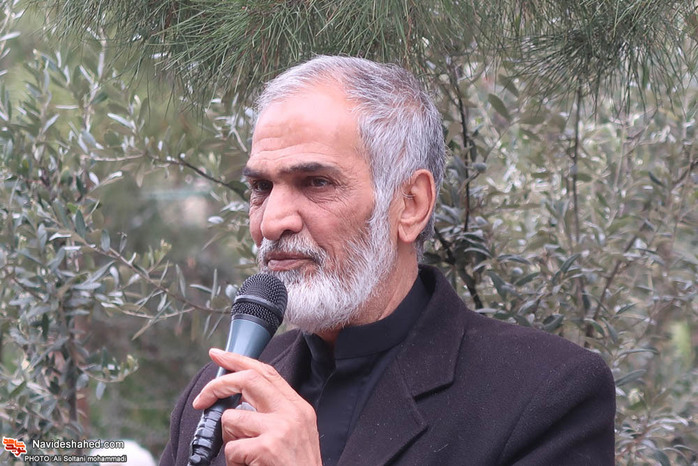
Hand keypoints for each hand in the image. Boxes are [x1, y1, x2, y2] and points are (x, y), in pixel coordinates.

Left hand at [192, 348, 321, 465]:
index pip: (267, 372)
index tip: (219, 355)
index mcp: (298, 408)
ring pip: (232, 419)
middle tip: (201, 399)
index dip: (240, 360)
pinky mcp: (267, 448)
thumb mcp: (294, 435)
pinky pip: (232, 448)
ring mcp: (281, 429)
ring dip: (229, 441)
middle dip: (218, 385)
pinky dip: (233, 462)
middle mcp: (292, 413)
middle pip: (248, 380)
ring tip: (245, 458)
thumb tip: (237, 403)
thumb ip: (273, 415)